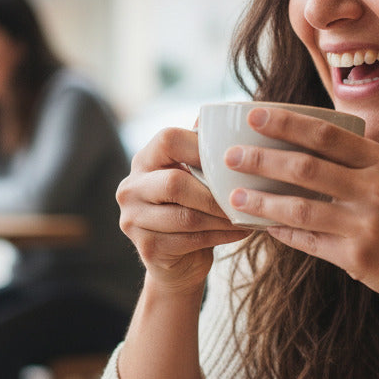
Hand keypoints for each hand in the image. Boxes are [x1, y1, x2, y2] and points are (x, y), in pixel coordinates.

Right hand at [118, 126, 249, 293]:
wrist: (179, 261)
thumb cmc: (194, 208)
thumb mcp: (196, 176)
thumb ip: (203, 151)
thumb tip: (227, 117)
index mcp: (144, 160)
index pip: (168, 140)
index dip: (203, 148)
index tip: (235, 160)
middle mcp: (131, 187)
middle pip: (175, 183)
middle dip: (215, 193)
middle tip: (245, 196)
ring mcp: (133, 219)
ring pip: (186, 216)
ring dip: (223, 218)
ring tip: (247, 215)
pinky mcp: (146, 247)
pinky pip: (190, 240)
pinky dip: (221, 236)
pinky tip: (239, 232)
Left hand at [221, 106, 378, 311]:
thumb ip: (360, 162)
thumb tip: (306, 143)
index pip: (328, 135)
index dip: (287, 124)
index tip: (254, 116)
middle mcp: (376, 189)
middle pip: (306, 168)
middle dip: (262, 160)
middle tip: (231, 156)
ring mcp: (366, 224)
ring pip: (300, 208)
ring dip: (263, 202)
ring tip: (235, 198)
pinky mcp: (357, 256)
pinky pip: (309, 241)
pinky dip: (283, 232)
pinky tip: (263, 226)